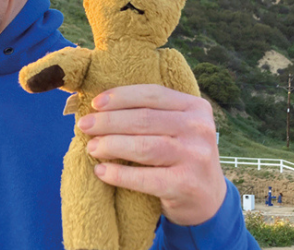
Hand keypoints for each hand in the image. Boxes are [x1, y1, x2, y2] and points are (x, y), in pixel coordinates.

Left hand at [76, 84, 225, 225]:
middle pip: (144, 119)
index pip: (152, 94)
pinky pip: (145, 178)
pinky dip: (119, 174)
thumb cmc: (181, 157)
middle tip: (84, 126)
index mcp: (196, 107)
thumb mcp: (179, 128)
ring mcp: (195, 157)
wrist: (208, 199)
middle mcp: (199, 128)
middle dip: (109, 121)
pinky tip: (101, 172)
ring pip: (144, 146)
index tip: (96, 103)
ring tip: (92, 147)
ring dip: (111, 145)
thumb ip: (154, 114)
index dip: (121, 96)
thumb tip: (102, 106)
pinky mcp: (186, 184)